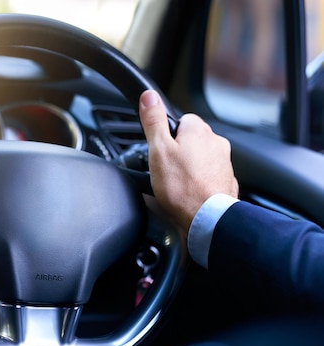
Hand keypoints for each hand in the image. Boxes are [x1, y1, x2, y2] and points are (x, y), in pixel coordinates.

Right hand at [139, 90, 238, 233]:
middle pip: (191, 140)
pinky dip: (199, 183)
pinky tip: (188, 194)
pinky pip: (208, 177)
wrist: (206, 218)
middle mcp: (216, 143)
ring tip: (175, 185)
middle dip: (179, 152)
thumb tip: (149, 96)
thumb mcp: (158, 149)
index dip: (167, 134)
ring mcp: (224, 163)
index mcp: (199, 131)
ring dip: (189, 168)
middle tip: (165, 169)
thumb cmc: (182, 187)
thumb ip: (153, 121)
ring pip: (200, 159)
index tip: (160, 149)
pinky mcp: (226, 182)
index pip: (182, 120)